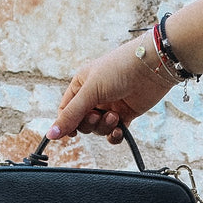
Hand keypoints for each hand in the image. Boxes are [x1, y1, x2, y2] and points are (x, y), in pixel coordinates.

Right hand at [47, 34, 176, 143]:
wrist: (152, 67)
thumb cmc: (119, 69)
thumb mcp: (90, 91)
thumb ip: (71, 115)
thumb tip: (50, 134)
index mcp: (81, 85)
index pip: (65, 110)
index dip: (66, 124)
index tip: (71, 133)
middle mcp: (94, 96)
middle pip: (81, 122)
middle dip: (89, 124)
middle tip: (96, 116)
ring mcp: (110, 105)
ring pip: (98, 129)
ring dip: (104, 127)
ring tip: (114, 116)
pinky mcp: (125, 114)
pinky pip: (113, 133)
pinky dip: (114, 135)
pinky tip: (119, 130)